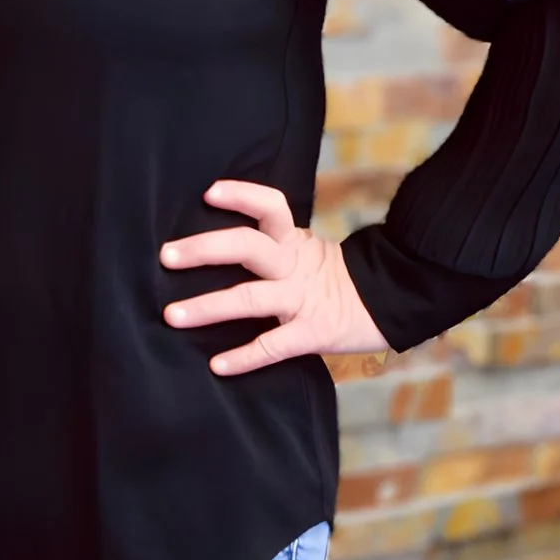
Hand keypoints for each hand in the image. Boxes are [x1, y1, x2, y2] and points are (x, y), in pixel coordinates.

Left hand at [160, 178, 389, 377]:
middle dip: (203, 250)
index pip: (270, 206)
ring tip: (173, 316)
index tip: (209, 193)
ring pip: (250, 298)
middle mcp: (295, 266)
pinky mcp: (314, 333)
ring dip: (208, 307)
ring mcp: (304, 299)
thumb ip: (272, 247)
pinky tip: (217, 366)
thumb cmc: (338, 279)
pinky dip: (244, 357)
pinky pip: (274, 345)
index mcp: (295, 242)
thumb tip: (216, 246)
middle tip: (166, 256)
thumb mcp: (309, 251)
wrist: (392, 304)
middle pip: (247, 247)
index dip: (242, 196)